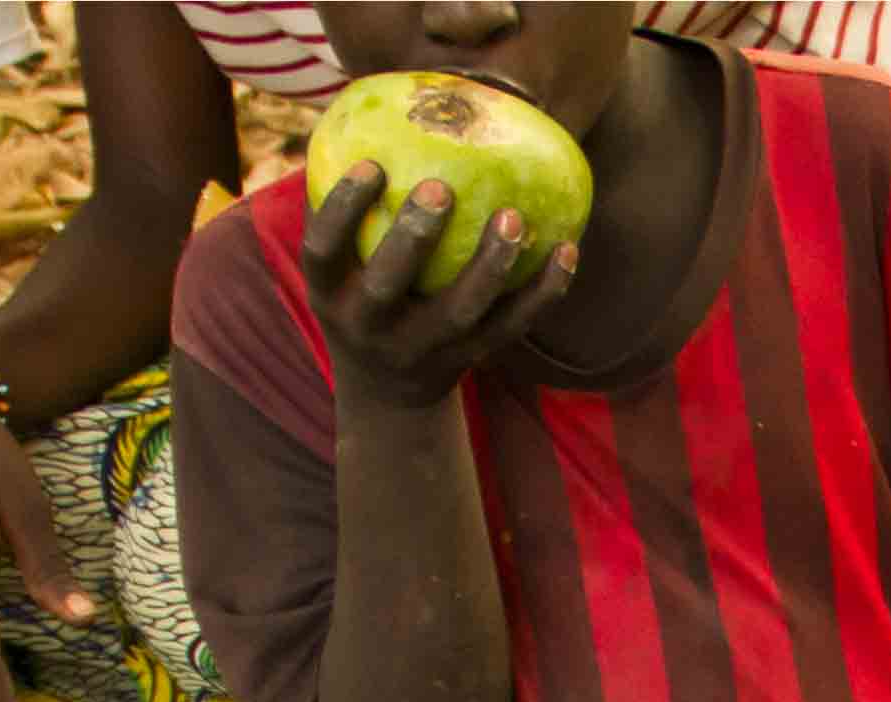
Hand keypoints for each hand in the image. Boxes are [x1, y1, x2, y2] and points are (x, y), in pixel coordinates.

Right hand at [306, 162, 581, 411]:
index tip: (371, 165)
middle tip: (441, 187)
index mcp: (331, 294)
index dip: (343, 208)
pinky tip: (567, 250)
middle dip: (413, 237)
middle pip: (389, 285)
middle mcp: (370, 327)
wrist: (389, 395)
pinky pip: (511, 326)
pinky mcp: (470, 360)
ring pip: (460, 311)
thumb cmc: (363, 298)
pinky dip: (542, 292)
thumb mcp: (339, 266)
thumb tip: (361, 116)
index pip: (323, 250)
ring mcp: (422, 349)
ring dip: (489, 265)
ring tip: (513, 217)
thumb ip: (349, 210)